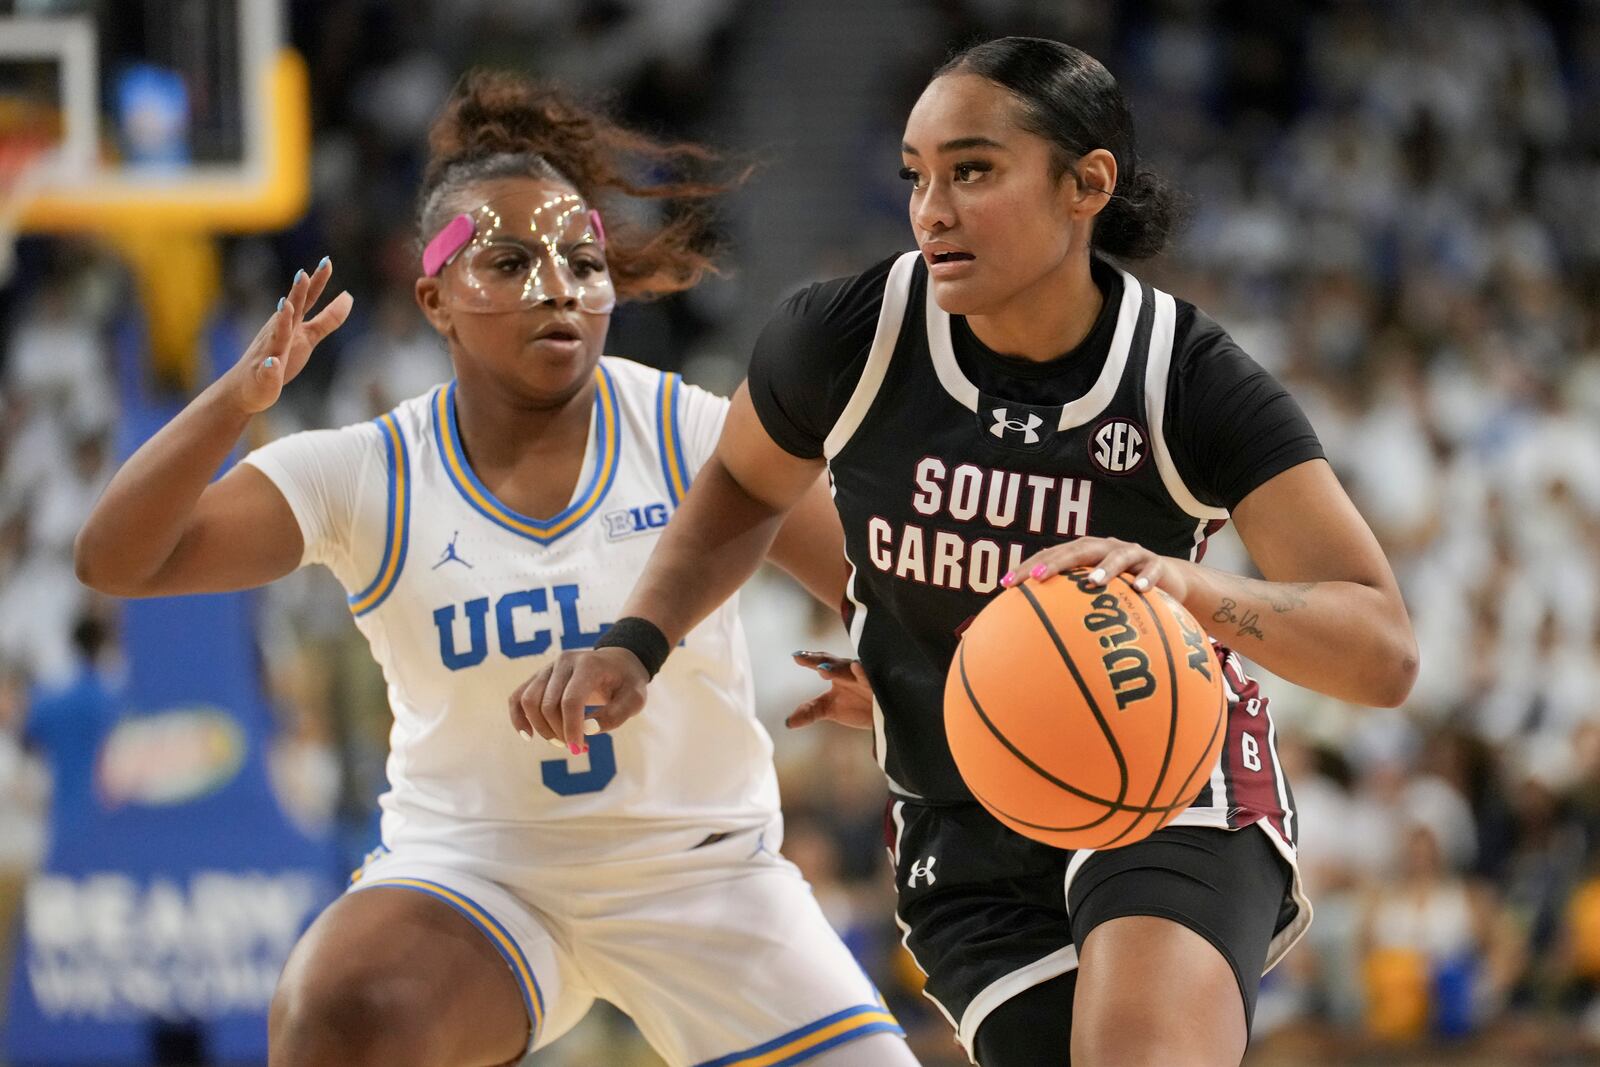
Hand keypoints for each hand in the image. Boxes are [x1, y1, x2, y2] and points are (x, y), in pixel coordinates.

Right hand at [222, 258, 352, 414]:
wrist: (248, 387)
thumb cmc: (280, 357)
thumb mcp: (309, 337)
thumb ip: (328, 319)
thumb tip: (348, 296)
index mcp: (292, 323)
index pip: (307, 299)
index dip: (317, 282)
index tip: (327, 261)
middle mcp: (279, 332)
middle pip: (291, 310)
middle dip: (296, 293)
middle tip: (302, 274)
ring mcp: (269, 352)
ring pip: (276, 335)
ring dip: (281, 321)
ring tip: (286, 306)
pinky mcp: (263, 375)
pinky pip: (267, 371)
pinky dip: (270, 367)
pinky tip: (272, 363)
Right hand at [508, 647, 648, 751]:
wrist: (618, 663)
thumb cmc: (627, 683)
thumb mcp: (635, 699)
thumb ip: (616, 714)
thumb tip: (588, 729)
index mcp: (588, 665)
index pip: (570, 700)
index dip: (571, 728)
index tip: (579, 749)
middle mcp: (563, 662)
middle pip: (548, 704)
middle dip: (560, 732)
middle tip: (578, 748)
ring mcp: (548, 668)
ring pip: (529, 701)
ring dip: (542, 729)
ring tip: (562, 741)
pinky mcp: (539, 677)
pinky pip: (518, 697)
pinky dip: (518, 717)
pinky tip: (528, 736)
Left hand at [785, 651, 874, 729]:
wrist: (886, 718)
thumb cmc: (857, 706)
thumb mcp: (830, 708)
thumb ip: (810, 712)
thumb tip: (787, 722)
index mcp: (839, 673)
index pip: (822, 663)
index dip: (809, 659)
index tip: (795, 655)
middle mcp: (852, 672)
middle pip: (833, 663)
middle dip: (818, 660)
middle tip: (801, 657)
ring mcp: (866, 679)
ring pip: (850, 669)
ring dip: (836, 668)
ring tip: (821, 670)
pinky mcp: (879, 689)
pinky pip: (871, 680)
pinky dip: (863, 674)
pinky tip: (856, 667)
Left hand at [1003, 536, 1190, 600]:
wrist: (1169, 579)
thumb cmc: (1121, 591)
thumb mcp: (1095, 595)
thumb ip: (1066, 605)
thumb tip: (1030, 633)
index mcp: (1084, 553)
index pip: (1050, 556)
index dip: (1028, 568)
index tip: (1005, 585)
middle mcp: (1105, 548)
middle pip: (1078, 550)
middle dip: (1056, 562)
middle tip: (1037, 577)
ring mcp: (1132, 554)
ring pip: (1118, 556)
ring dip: (1105, 568)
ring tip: (1093, 582)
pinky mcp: (1158, 565)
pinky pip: (1153, 571)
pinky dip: (1146, 579)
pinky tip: (1139, 590)